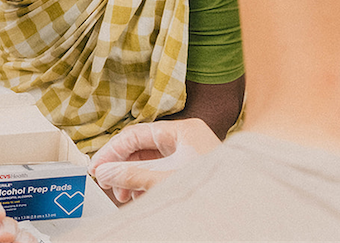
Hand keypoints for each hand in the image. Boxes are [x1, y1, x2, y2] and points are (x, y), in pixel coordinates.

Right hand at [89, 119, 220, 201]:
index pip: (136, 134)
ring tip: (123, 194)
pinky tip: (138, 194)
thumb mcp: (163, 180)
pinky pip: (160, 172)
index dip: (112, 151)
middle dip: (121, 167)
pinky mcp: (191, 171)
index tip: (97, 167)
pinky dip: (145, 183)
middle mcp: (186, 139)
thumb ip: (130, 174)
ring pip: (150, 162)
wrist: (243, 209)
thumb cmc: (212, 189)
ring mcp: (190, 155)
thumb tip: (105, 172)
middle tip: (106, 182)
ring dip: (132, 178)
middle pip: (142, 148)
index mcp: (183, 130)